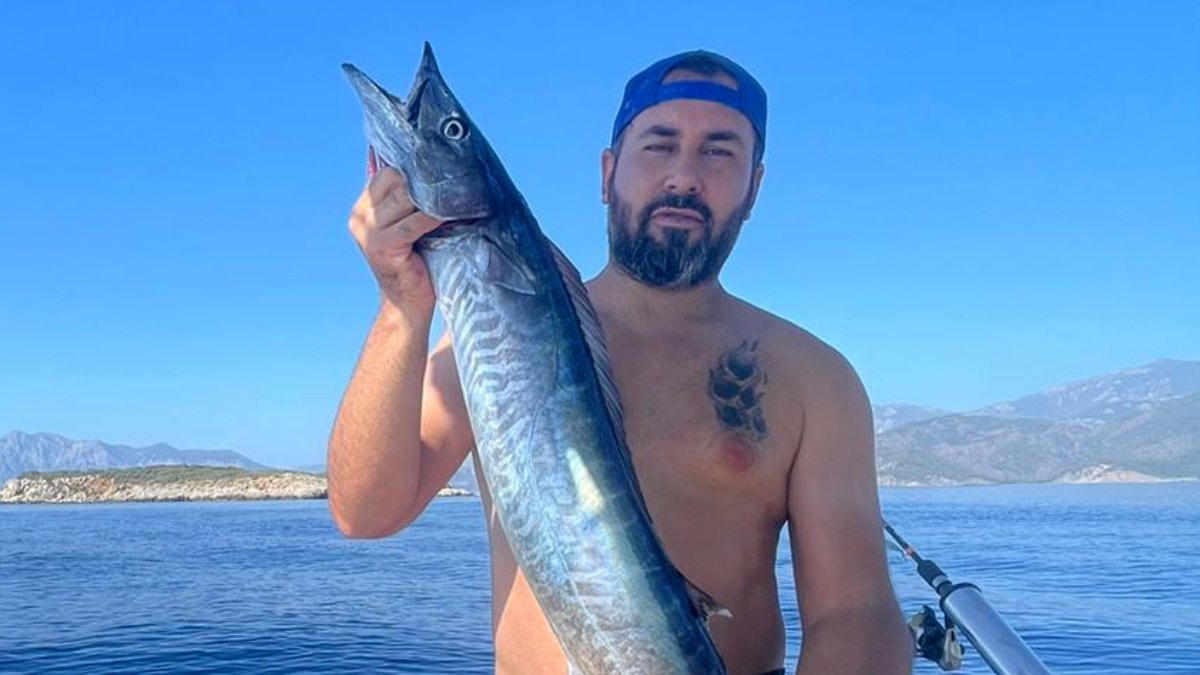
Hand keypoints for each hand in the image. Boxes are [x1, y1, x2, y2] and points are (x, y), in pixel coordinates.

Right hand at [347, 148, 444, 315]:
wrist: (407, 304)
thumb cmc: (416, 262)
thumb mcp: (408, 227)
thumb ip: (408, 201)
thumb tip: (432, 168)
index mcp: (363, 208)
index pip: (386, 172)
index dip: (413, 168)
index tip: (441, 165)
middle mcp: (360, 217)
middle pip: (395, 180)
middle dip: (425, 180)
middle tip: (454, 177)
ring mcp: (368, 232)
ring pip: (405, 197)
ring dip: (434, 196)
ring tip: (458, 194)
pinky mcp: (383, 246)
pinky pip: (414, 222)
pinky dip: (435, 217)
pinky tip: (452, 216)